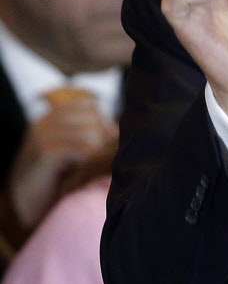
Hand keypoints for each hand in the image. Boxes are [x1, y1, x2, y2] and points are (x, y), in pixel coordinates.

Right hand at [7, 97, 116, 229]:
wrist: (22, 209)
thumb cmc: (53, 182)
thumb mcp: (71, 153)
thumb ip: (90, 136)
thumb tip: (118, 129)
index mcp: (51, 118)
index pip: (89, 105)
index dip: (100, 124)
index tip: (96, 147)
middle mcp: (45, 122)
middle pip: (93, 116)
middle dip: (101, 138)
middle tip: (90, 160)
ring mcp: (42, 135)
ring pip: (91, 132)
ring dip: (95, 152)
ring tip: (82, 168)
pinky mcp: (44, 152)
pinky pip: (84, 147)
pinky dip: (88, 161)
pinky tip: (76, 173)